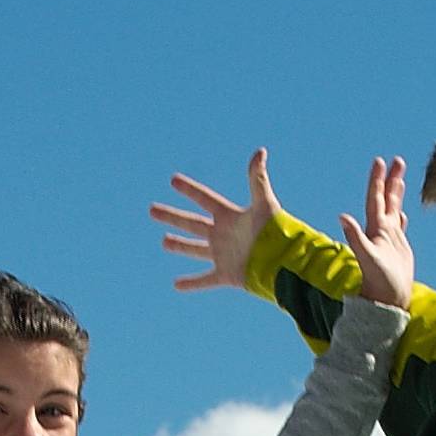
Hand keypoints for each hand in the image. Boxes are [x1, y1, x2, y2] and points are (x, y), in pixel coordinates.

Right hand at [151, 149, 280, 293]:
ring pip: (195, 249)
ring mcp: (223, 255)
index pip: (204, 199)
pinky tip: (176, 285)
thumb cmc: (275, 232)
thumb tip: (260, 151)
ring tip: (164, 242)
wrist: (283, 262)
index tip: (173, 180)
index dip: (189, 189)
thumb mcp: (264, 203)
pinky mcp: (226, 275)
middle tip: (152, 210)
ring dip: (179, 245)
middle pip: (192, 223)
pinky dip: (192, 283)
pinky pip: (205, 280)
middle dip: (172, 216)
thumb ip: (257, 179)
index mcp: (229, 216)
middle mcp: (223, 234)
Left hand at [339, 154, 415, 308]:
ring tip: (400, 177)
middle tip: (397, 160)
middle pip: (386, 198)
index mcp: (375, 229)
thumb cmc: (378, 281)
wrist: (387, 300)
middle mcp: (381, 230)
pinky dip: (401, 216)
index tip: (380, 161)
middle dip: (391, 179)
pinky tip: (403, 212)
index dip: (377, 180)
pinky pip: (400, 227)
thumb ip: (356, 237)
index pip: (375, 198)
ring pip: (393, 209)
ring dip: (396, 193)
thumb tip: (342, 216)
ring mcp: (390, 238)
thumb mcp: (367, 257)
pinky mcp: (398, 248)